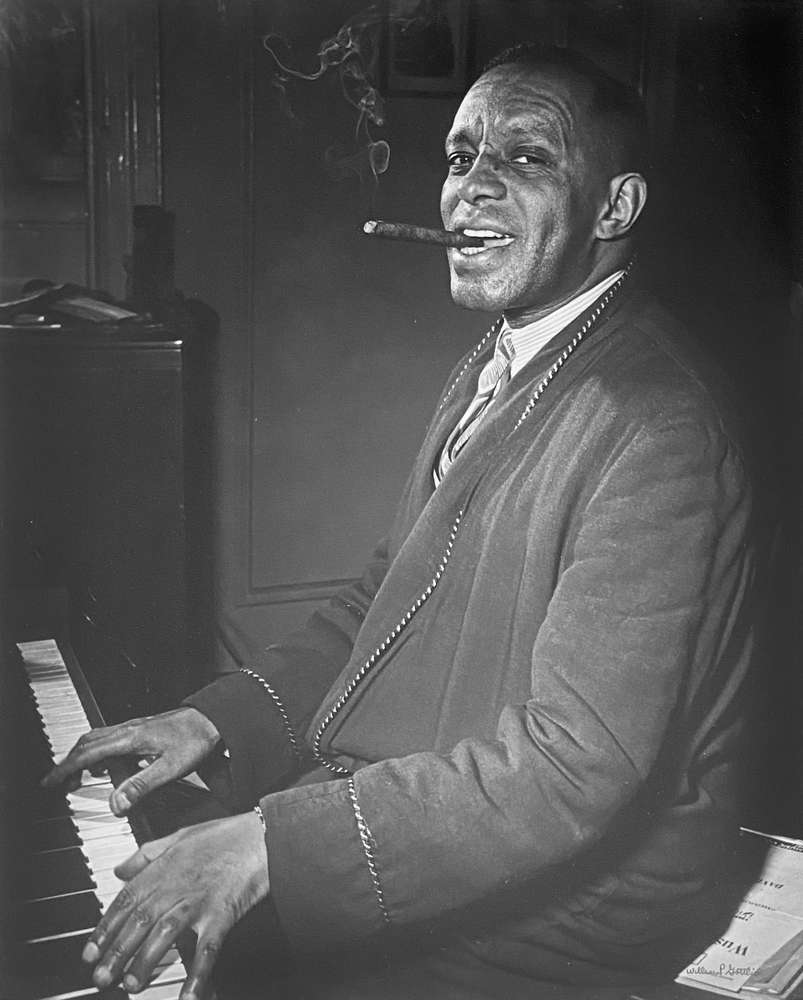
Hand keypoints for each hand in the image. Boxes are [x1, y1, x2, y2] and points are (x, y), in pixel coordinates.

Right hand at [41, 707, 220, 814]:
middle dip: (68, 763)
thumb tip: (116, 804)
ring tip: (76, 778)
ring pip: (97, 739)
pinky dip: (99, 753)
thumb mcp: (170, 768)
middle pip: (86, 743)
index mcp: (130, 738)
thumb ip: (142, 785)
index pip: (87, 754)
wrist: (213, 719)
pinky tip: (107, 767)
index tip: (49, 782)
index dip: (65, 769)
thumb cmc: (196, 740)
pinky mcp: (142, 730)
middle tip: (56, 783)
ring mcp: (134, 728)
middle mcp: (128, 730)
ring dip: (82, 757)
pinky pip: (110, 739)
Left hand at [83, 812, 268, 999]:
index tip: (91, 951)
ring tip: (132, 984)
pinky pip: (207, 949)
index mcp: (164, 867)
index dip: (106, 928)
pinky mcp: (222, 914)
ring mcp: (199, 901)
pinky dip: (197, 974)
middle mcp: (177, 885)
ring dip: (145, 961)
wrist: (264, 836)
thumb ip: (148, 854)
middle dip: (117, 951)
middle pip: (139, 921)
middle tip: (102, 977)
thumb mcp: (181, 835)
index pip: (126, 900)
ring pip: (164, 934)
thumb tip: (121, 870)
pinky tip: (188, 996)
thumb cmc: (226, 835)